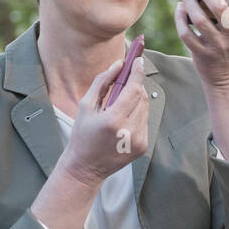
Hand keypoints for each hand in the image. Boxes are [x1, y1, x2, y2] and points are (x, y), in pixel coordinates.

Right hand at [57, 53, 149, 186]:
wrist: (86, 168)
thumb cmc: (82, 135)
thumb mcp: (85, 106)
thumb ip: (102, 83)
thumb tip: (118, 65)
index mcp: (113, 120)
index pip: (133, 90)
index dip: (137, 72)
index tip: (138, 60)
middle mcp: (129, 131)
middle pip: (141, 97)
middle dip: (135, 84)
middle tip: (127, 76)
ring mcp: (139, 140)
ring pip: (145, 108)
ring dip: (136, 99)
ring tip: (120, 102)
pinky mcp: (143, 146)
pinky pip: (145, 121)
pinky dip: (137, 114)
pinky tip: (123, 118)